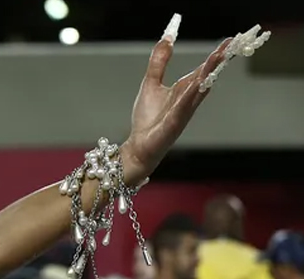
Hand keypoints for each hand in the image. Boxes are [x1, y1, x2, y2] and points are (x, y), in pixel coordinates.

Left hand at [120, 29, 230, 184]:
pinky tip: (197, 83)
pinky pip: (184, 106)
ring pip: (199, 89)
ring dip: (209, 73)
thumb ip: (159, 63)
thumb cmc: (148, 119)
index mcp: (185, 89)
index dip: (216, 54)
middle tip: (232, 44)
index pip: (204, 69)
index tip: (230, 40)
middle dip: (219, 60)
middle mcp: (189, 99)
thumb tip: (166, 39)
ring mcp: (184, 111)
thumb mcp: (151, 84)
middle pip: (207, 76)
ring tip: (219, 56)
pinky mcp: (174, 123)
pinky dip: (191, 95)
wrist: (139, 146)